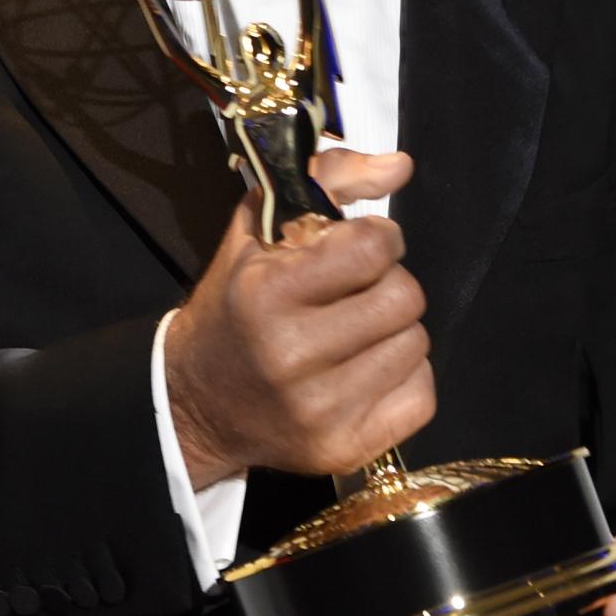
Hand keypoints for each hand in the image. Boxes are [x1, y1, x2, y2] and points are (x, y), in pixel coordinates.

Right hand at [161, 148, 431, 487]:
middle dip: (387, 286)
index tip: (360, 248)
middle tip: (354, 294)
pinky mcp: (343, 449)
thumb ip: (329, 178)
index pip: (375, 248)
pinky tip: (364, 371)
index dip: (378, 239)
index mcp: (269, 293)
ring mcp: (320, 410)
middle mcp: (293, 355)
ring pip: (416, 345)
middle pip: (405, 298)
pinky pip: (421, 397)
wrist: (194, 401)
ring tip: (354, 334)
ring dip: (394, 332)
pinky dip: (402, 378)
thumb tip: (401, 166)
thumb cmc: (234, 303)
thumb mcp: (259, 227)